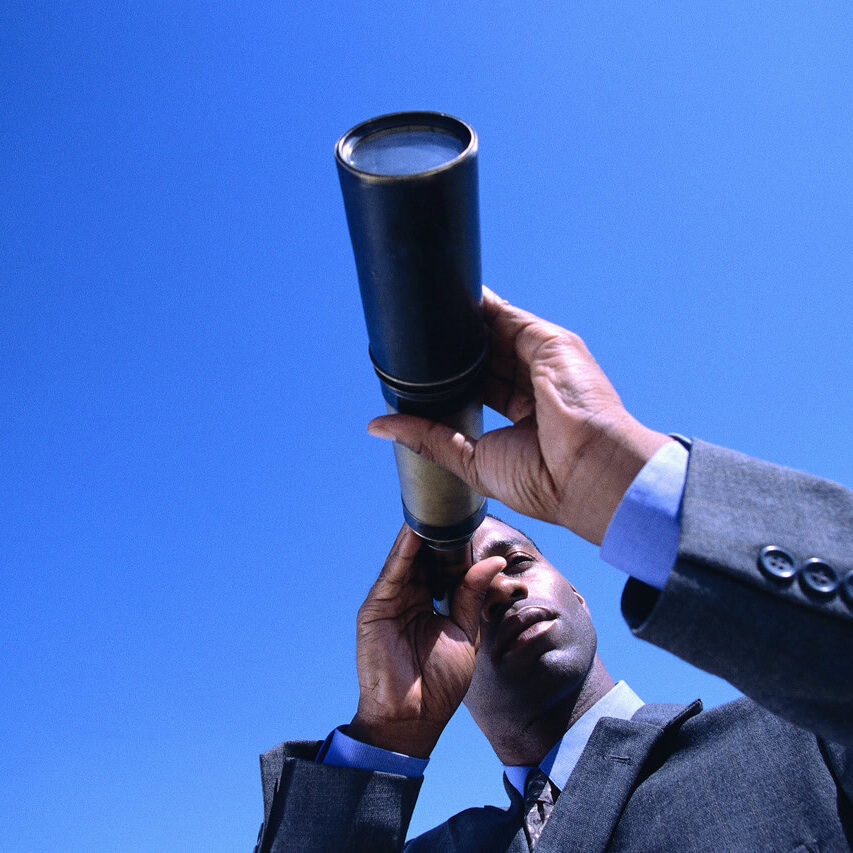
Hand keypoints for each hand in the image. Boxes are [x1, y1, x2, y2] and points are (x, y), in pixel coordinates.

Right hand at [349, 525, 505, 757]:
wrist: (413, 718)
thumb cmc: (440, 683)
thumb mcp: (463, 632)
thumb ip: (472, 595)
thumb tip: (491, 561)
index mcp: (433, 603)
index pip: (447, 566)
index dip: (460, 545)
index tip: (476, 518)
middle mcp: (412, 596)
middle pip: (427, 557)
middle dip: (442, 533)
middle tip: (457, 502)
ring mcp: (392, 599)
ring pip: (409, 558)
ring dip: (423, 533)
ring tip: (438, 504)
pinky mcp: (376, 606)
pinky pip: (393, 572)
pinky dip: (404, 550)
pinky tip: (416, 530)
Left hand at [367, 288, 669, 543]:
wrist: (586, 472)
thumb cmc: (541, 480)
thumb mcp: (471, 460)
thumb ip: (427, 438)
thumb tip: (377, 426)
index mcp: (524, 421)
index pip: (483, 388)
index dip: (452, 378)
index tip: (422, 370)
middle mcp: (536, 386)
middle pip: (486, 356)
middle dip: (453, 348)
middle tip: (415, 336)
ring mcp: (544, 362)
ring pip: (494, 331)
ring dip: (461, 320)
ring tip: (423, 309)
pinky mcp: (549, 342)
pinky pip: (506, 315)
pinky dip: (479, 304)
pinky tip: (449, 294)